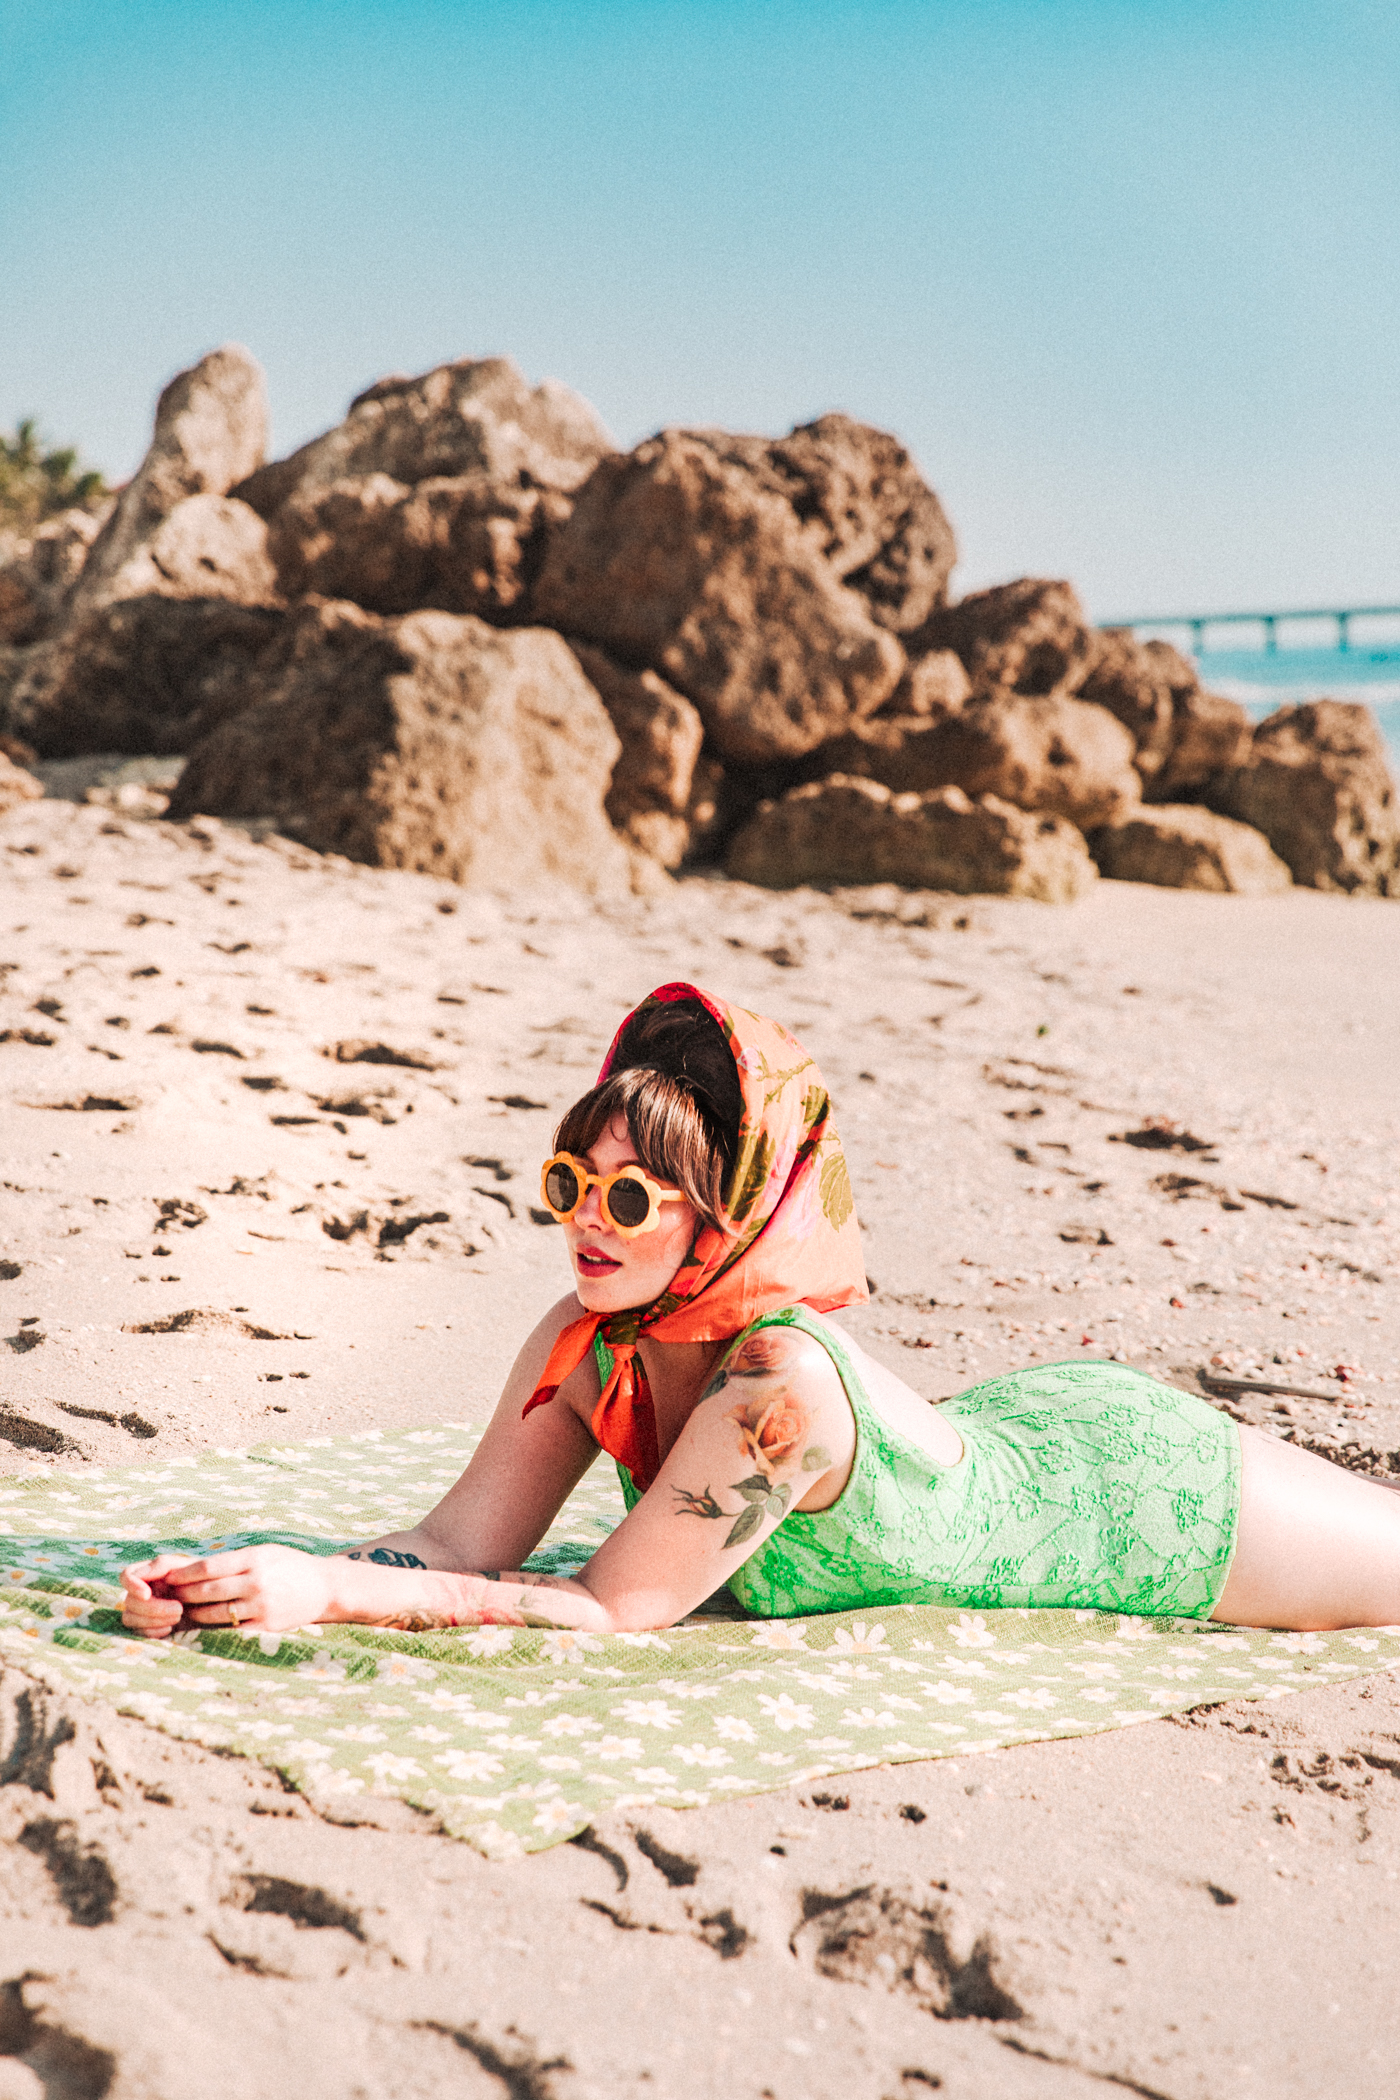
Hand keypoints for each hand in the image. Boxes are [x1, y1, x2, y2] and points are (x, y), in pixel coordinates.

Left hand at [120, 1545, 335, 1636]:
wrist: (325, 1587)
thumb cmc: (290, 1566)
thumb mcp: (265, 1552)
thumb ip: (235, 1560)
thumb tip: (196, 1568)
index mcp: (254, 1559)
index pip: (208, 1567)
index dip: (184, 1573)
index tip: (169, 1577)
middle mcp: (256, 1582)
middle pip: (207, 1591)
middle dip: (184, 1594)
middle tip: (169, 1596)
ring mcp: (261, 1606)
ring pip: (215, 1613)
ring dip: (195, 1613)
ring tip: (184, 1611)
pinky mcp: (266, 1627)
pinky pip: (232, 1630)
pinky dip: (215, 1629)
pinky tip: (206, 1627)